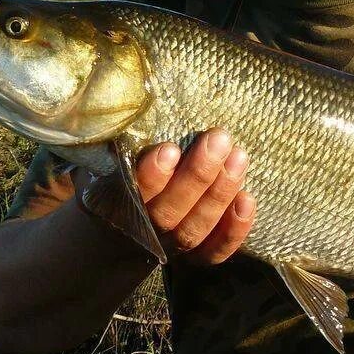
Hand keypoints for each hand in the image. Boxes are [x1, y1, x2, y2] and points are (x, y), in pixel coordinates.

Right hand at [75, 129, 254, 264]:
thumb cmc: (117, 173)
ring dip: (220, 193)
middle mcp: (144, 232)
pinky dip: (234, 230)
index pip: (133, 195)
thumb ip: (112, 139)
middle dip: (197, 175)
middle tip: (218, 139)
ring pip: (195, 228)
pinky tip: (247, 199)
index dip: (152, 177)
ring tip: (238, 156)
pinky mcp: (196, 254)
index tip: (169, 150)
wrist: (117, 226)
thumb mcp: (106, 157)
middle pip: (169, 213)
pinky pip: (215, 251)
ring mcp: (171, 246)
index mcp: (114, 206)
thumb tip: (115, 99)